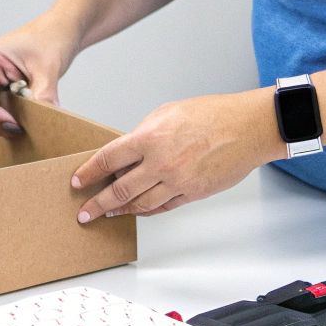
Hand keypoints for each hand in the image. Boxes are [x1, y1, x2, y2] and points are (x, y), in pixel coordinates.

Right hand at [0, 18, 80, 136]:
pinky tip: (22, 117)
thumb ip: (43, 96)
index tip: (13, 126)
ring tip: (23, 124)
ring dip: (0, 118)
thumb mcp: (49, 69)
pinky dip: (5, 114)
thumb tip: (42, 122)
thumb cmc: (52, 38)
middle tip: (20, 130)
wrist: (61, 29)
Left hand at [71, 89, 284, 220]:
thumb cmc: (212, 115)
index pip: (108, 159)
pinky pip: (163, 207)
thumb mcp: (168, 113)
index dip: (89, 172)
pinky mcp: (193, 193)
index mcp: (150, 139)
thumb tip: (128, 151)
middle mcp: (161, 164)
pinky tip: (137, 210)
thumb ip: (144, 133)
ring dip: (121, 210)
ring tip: (108, 213)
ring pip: (140, 204)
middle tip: (84, 212)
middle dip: (97, 203)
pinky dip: (147, 210)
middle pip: (119, 189)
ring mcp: (177, 182)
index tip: (78, 181)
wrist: (247, 128)